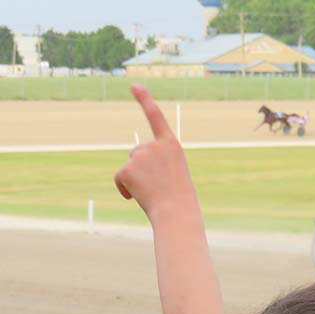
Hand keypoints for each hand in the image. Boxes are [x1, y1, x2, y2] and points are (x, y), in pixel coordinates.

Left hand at [115, 85, 195, 220]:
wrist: (175, 212)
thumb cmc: (179, 197)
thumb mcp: (174, 173)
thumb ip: (156, 163)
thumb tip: (130, 167)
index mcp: (172, 144)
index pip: (156, 117)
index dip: (144, 99)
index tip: (134, 85)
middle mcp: (155, 145)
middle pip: (138, 152)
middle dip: (142, 167)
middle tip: (158, 183)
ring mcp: (140, 156)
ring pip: (129, 165)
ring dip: (135, 178)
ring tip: (151, 191)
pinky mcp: (127, 169)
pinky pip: (120, 178)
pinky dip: (125, 189)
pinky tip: (137, 196)